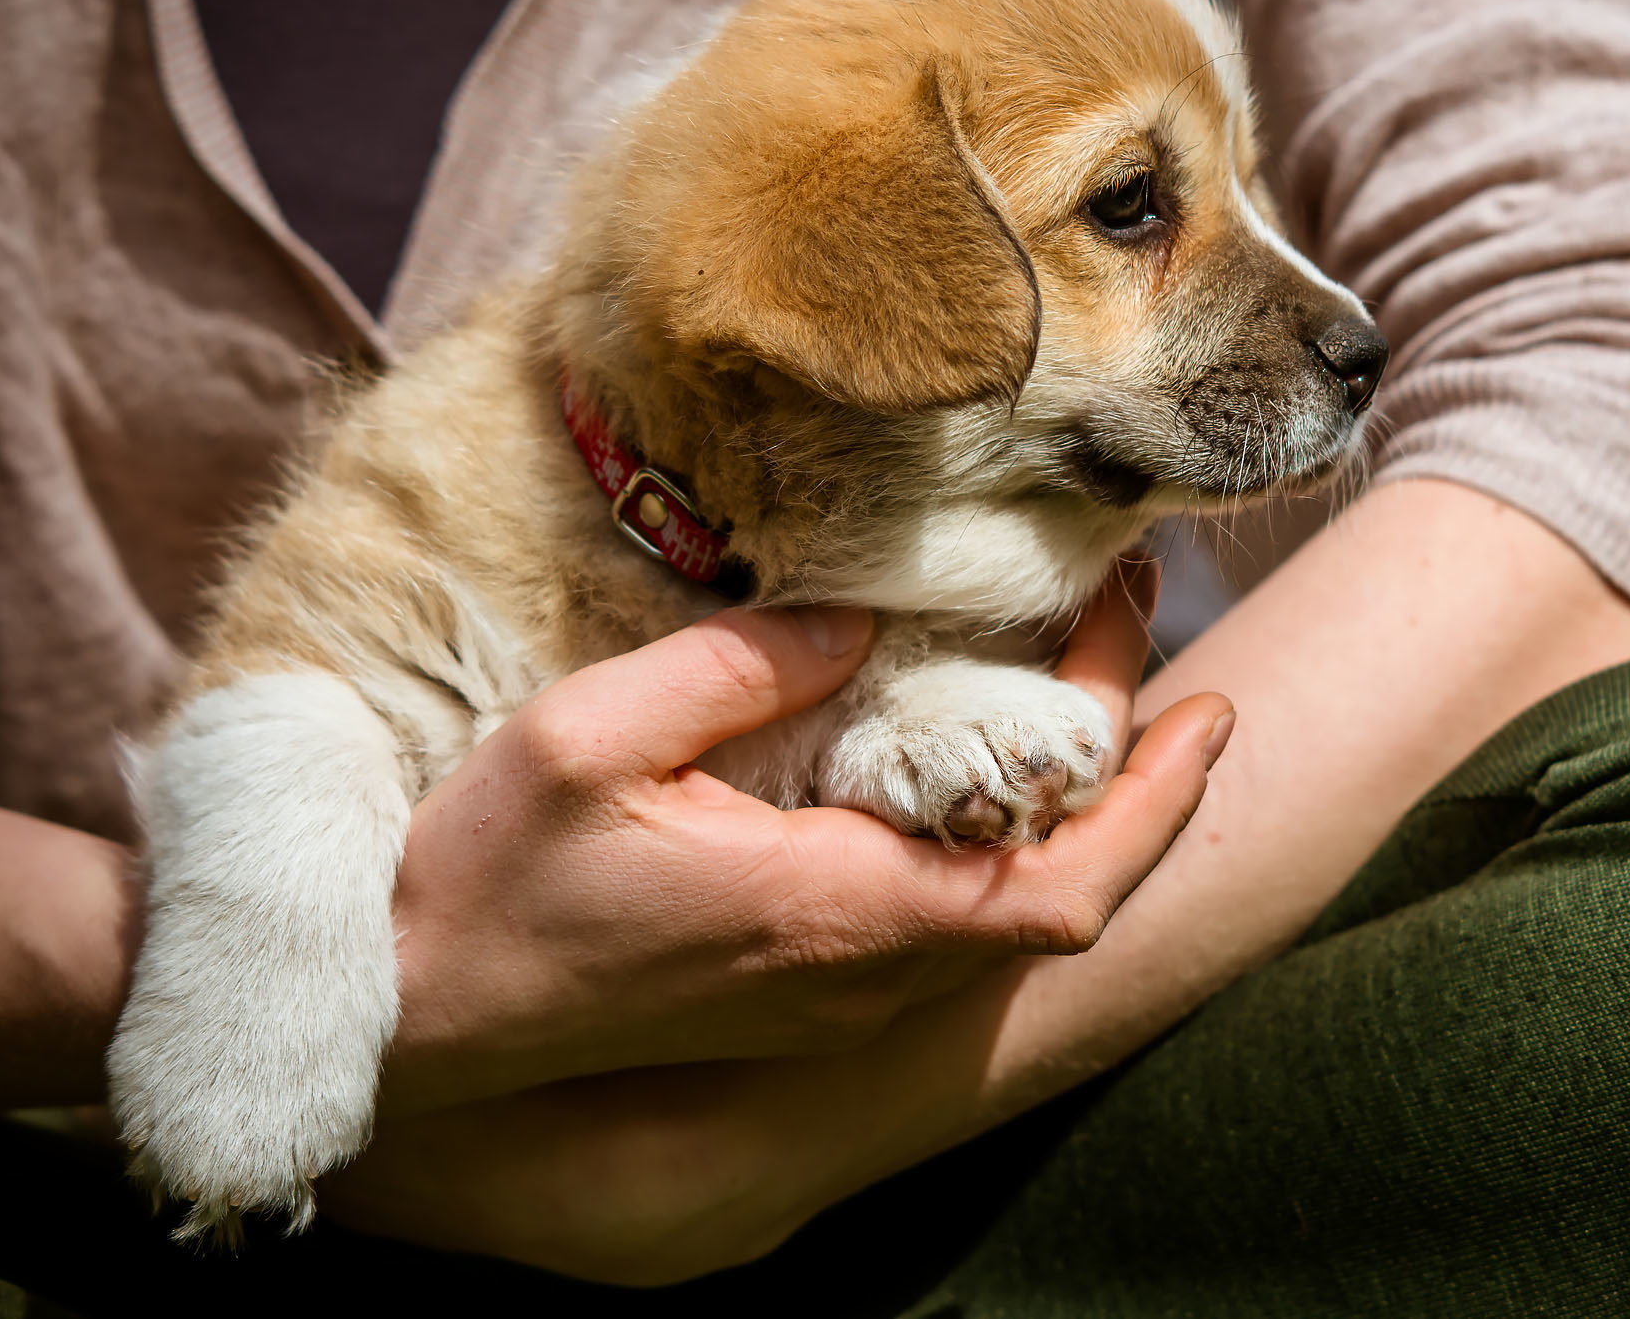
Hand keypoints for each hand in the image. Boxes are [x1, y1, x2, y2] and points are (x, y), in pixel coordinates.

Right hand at [379, 556, 1203, 1115]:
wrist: (415, 1014)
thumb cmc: (487, 881)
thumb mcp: (592, 739)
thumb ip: (739, 663)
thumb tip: (855, 614)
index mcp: (831, 909)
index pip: (1058, 881)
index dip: (1156, 804)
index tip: (1214, 706)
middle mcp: (857, 970)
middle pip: (1061, 892)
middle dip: (1134, 771)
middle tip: (1143, 631)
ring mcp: (833, 993)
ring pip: (1010, 911)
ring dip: (1075, 803)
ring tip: (1086, 674)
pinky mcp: (798, 992)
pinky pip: (948, 920)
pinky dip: (1004, 839)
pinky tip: (986, 761)